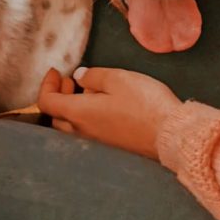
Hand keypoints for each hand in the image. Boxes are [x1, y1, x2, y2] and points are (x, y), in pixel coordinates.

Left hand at [37, 66, 182, 159]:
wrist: (172, 135)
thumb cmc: (145, 104)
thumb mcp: (118, 79)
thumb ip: (93, 76)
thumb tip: (79, 78)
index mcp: (78, 114)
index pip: (47, 102)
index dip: (47, 84)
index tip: (57, 72)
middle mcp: (82, 132)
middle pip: (56, 116)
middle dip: (59, 95)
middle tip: (71, 81)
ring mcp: (96, 143)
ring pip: (71, 126)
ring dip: (72, 107)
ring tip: (91, 91)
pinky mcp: (110, 148)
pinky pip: (87, 133)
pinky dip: (86, 118)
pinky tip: (105, 107)